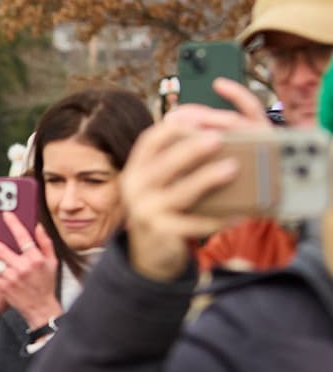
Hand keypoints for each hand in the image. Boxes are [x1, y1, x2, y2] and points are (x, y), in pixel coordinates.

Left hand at [0, 212, 60, 329]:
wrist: (41, 308)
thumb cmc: (46, 284)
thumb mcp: (52, 262)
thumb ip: (46, 243)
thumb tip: (38, 227)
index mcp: (35, 259)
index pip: (22, 236)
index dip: (13, 223)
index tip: (5, 215)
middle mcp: (23, 267)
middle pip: (2, 249)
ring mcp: (12, 278)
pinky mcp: (4, 288)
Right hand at [121, 85, 268, 282]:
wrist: (148, 253)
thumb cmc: (161, 208)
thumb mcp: (158, 182)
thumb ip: (175, 160)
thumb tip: (214, 133)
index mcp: (135, 170)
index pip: (149, 141)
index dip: (173, 127)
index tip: (196, 118)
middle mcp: (135, 190)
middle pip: (165, 164)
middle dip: (192, 149)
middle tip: (218, 139)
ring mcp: (146, 213)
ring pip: (180, 193)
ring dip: (207, 179)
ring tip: (232, 168)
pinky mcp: (161, 234)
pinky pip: (193, 224)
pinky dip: (217, 219)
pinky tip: (237, 213)